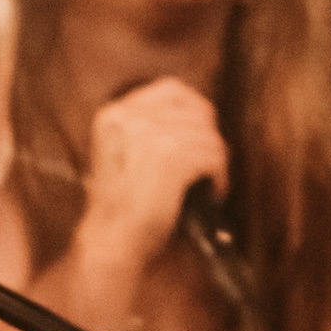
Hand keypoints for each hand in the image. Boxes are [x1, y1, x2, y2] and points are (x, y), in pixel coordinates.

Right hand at [76, 79, 231, 278]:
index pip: (172, 89)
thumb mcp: (124, 154)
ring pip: (209, 136)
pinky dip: (219, 178)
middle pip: (197, 111)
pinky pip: (215, 156)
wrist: (111, 240)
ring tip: (207, 185)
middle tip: (207, 166)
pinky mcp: (171, 157)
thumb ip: (150, 129)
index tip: (201, 133)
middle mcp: (130, 117)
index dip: (195, 110)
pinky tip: (211, 193)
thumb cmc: (121, 207)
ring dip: (215, 163)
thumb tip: (199, 120)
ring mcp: (151, 134)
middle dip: (208, 140)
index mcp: (114, 114)